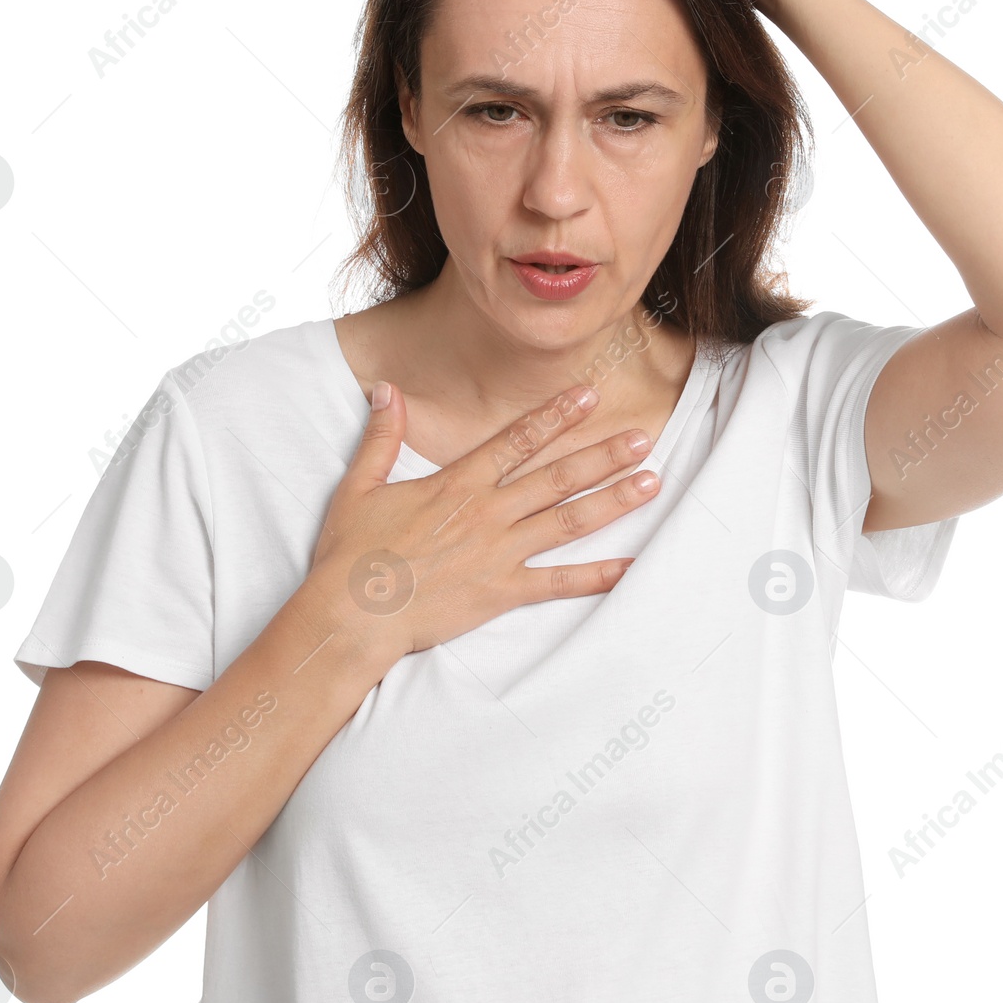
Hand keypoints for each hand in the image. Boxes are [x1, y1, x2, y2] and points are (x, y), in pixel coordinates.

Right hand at [304, 380, 659, 658]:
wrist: (352, 614)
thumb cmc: (351, 553)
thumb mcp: (360, 486)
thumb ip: (381, 436)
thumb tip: (385, 388)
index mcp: (457, 484)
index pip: (516, 440)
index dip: (555, 416)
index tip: (589, 396)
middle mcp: (487, 513)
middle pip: (556, 476)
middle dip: (603, 454)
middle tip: (644, 437)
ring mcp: (499, 553)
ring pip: (567, 521)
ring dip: (612, 500)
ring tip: (652, 482)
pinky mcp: (502, 592)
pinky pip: (559, 583)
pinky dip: (597, 576)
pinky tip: (631, 567)